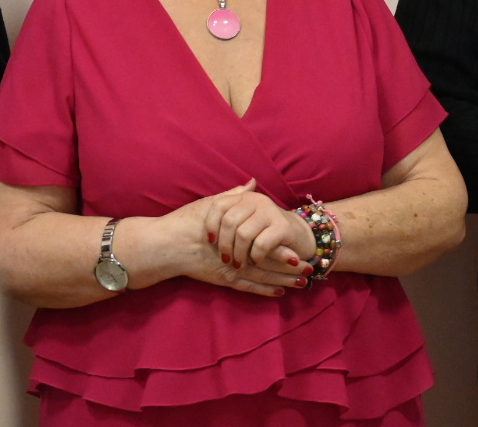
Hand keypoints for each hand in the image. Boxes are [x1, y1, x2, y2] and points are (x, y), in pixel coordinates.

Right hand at [155, 182, 309, 296]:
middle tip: (312, 269)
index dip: (285, 248)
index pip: (266, 243)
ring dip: (282, 281)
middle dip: (290, 268)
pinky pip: (247, 288)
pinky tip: (278, 293)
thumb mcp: (212, 204)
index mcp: (237, 235)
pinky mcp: (223, 280)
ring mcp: (230, 270)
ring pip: (262, 278)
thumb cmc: (187, 222)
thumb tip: (252, 183)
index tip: (302, 250)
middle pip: (269, 264)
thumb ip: (234, 196)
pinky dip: (263, 290)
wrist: (165, 244)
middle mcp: (237, 255)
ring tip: (303, 283)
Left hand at [204, 180, 317, 273]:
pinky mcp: (282, 227)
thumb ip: (229, 207)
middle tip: (226, 259)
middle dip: (225, 245)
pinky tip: (256, 260)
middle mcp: (257, 200)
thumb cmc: (264, 229)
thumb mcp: (246, 217)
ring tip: (239, 264)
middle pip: (229, 221)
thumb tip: (211, 200)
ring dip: (239, 254)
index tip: (210, 241)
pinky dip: (255, 256)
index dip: (211, 224)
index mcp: (244, 197)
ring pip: (243, 234)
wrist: (297, 235)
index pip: (219, 205)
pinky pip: (260, 245)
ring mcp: (271, 212)